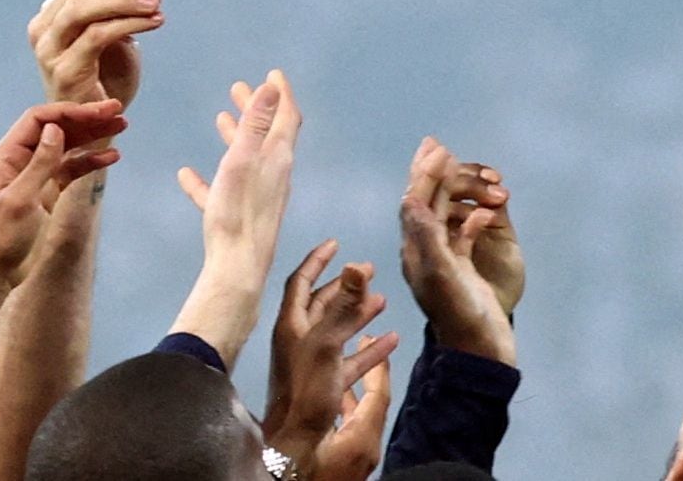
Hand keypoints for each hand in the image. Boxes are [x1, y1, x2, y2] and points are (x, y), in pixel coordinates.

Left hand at [0, 100, 126, 285]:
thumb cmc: (2, 236)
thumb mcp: (21, 199)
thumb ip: (40, 163)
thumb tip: (56, 129)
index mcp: (8, 155)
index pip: (40, 119)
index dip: (69, 112)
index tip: (98, 111)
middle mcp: (22, 159)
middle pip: (57, 128)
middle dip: (86, 119)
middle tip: (117, 111)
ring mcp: (36, 175)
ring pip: (68, 146)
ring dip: (93, 136)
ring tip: (121, 126)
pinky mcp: (48, 192)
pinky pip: (72, 168)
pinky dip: (91, 161)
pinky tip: (111, 157)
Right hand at [28, 0, 163, 106]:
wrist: (97, 124)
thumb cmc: (106, 76)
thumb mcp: (111, 34)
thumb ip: (115, 10)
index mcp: (52, 14)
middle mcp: (43, 29)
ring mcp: (49, 50)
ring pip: (81, 9)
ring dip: (124, 2)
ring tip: (155, 8)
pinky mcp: (63, 71)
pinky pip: (96, 36)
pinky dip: (127, 24)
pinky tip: (152, 23)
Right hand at [179, 73, 300, 266]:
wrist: (237, 270)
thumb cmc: (238, 216)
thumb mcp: (243, 161)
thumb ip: (256, 123)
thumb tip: (271, 86)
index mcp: (277, 159)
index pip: (287, 117)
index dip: (281, 94)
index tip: (273, 74)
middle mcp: (274, 175)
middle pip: (267, 134)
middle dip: (256, 108)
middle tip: (239, 88)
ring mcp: (259, 196)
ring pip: (247, 159)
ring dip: (236, 136)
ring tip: (220, 117)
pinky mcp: (241, 216)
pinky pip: (224, 190)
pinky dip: (209, 178)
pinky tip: (186, 175)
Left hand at [263, 241, 399, 474]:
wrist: (296, 439)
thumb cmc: (307, 388)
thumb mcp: (327, 343)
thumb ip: (343, 306)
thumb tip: (356, 265)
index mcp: (292, 324)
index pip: (302, 281)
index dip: (318, 260)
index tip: (335, 243)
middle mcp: (299, 338)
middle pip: (323, 304)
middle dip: (345, 287)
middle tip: (370, 271)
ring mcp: (312, 361)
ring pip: (339, 330)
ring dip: (360, 314)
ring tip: (383, 302)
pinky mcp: (326, 382)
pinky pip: (350, 358)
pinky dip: (368, 348)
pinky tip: (390, 341)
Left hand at [397, 138, 518, 364]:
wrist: (481, 353)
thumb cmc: (461, 316)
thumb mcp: (441, 276)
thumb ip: (426, 236)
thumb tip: (410, 198)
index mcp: (414, 253)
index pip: (414, 204)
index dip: (423, 174)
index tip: (436, 148)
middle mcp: (425, 255)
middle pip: (426, 205)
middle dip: (434, 175)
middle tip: (440, 146)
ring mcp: (445, 264)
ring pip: (446, 218)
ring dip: (457, 194)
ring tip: (469, 176)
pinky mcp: (463, 273)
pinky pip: (464, 236)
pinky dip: (473, 218)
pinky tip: (486, 212)